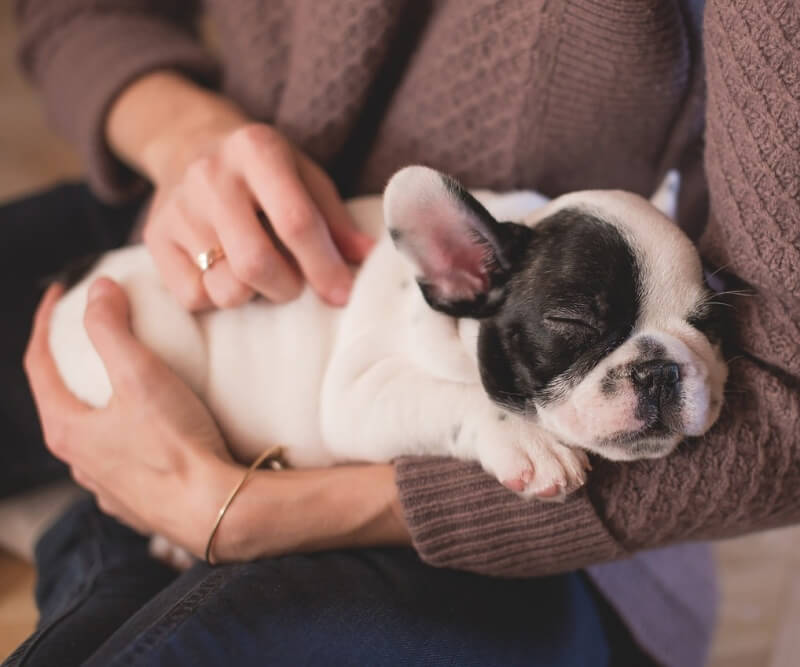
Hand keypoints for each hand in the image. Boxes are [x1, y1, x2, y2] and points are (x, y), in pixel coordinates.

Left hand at [25, 280, 409, 559]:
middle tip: (91, 334)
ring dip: (99, 402)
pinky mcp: (137, 501)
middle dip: (71, 363)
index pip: (37, 365)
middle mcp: (79, 462)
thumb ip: (113, 329)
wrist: (215, 509)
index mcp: (67, 430)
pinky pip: (121, 458)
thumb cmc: (176, 445)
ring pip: (92, 433)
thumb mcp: (141, 376)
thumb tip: (98, 289)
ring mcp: (107, 485)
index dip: (44, 323)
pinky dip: (125, 433)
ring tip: (123, 381)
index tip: (60, 294)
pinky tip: (149, 429)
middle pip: (61, 400)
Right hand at [109, 72, 373, 310]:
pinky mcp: (154, 238)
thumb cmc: (262, 170)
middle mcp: (210, 175)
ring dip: (253, 294)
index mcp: (256, 150)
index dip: (324, 266)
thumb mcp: (305, 176)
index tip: (342, 294)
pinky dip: (218, 297)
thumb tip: (370, 258)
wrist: (188, 143)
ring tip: (258, 272)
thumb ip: (335, 220)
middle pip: (255, 263)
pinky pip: (193, 297)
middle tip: (295, 283)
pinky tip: (225, 271)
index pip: (295, 221)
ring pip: (225, 288)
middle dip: (287, 287)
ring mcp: (176, 208)